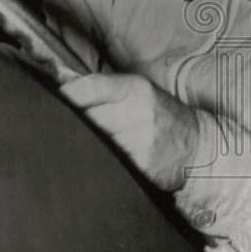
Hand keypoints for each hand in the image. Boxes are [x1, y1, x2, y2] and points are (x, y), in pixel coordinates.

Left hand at [60, 73, 199, 191]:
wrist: (199, 145)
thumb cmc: (161, 118)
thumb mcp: (139, 94)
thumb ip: (105, 92)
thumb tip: (63, 93)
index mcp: (135, 89)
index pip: (90, 87)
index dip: (67, 95)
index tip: (51, 101)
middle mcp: (138, 110)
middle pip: (88, 117)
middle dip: (71, 123)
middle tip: (57, 128)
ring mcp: (142, 139)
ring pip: (95, 143)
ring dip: (83, 146)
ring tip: (78, 147)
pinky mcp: (143, 164)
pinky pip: (109, 163)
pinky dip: (99, 163)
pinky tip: (98, 163)